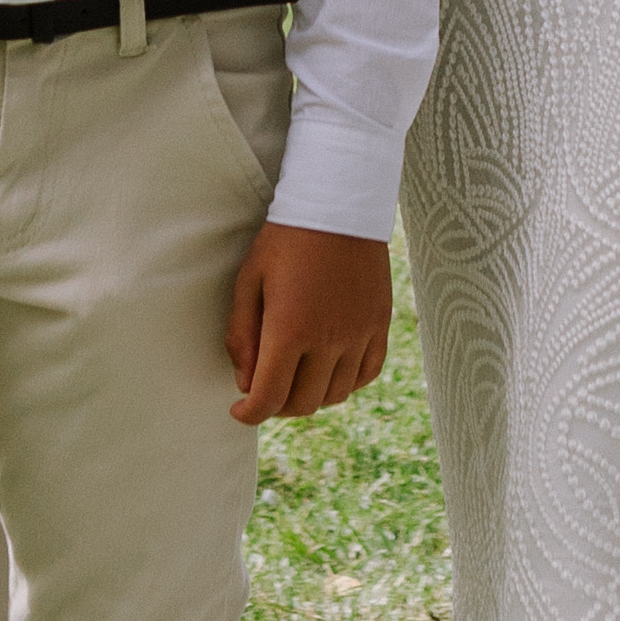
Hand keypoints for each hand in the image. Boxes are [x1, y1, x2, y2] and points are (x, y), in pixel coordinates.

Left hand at [229, 221, 392, 425]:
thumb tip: (244, 382)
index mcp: (290, 330)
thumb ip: (241, 336)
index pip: (269, 398)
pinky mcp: (380, 325)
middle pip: (303, 403)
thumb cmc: (284, 241)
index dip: (249, 414)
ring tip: (295, 376)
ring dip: (311, 396)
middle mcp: (328, 340)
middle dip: (276, 406)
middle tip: (264, 389)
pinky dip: (345, 383)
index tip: (239, 410)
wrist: (338, 206)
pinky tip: (329, 369)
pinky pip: (366, 374)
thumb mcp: (249, 281)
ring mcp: (359, 335)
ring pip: (335, 395)